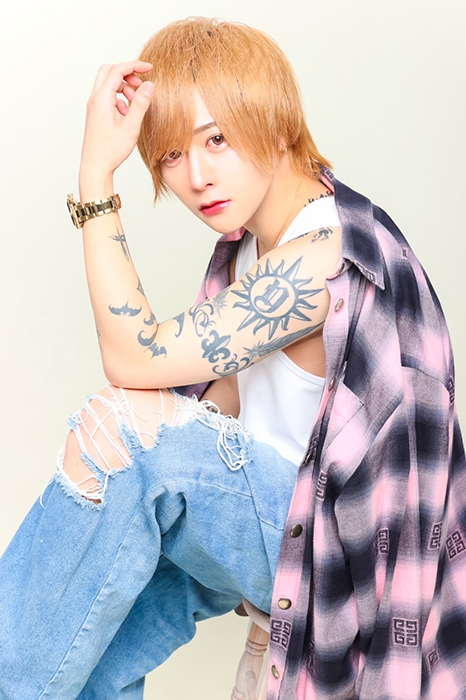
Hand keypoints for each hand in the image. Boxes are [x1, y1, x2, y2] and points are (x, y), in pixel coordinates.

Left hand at [79, 61, 153, 181]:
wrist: (95, 167)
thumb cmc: (111, 151)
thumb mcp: (131, 127)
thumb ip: (140, 104)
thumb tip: (149, 85)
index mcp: (101, 99)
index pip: (117, 70)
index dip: (134, 65)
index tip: (150, 68)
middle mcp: (94, 99)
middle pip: (108, 71)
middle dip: (127, 73)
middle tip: (141, 83)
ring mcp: (94, 106)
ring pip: (108, 84)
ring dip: (124, 87)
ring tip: (135, 103)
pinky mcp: (96, 114)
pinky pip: (107, 97)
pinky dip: (119, 99)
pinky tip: (127, 114)